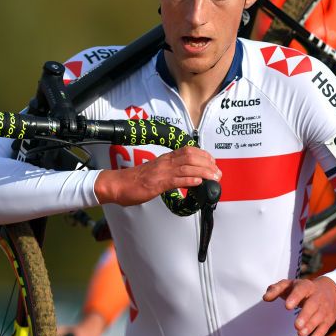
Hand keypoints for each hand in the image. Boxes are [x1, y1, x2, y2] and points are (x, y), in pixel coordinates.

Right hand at [94, 147, 220, 205]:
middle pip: (191, 157)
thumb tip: (184, 176)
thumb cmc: (134, 180)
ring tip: (214, 178)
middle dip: (208, 164)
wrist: (117, 184)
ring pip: (187, 167)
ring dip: (204, 172)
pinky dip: (189, 181)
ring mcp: (161, 172)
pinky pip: (176, 180)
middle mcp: (165, 162)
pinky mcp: (157, 183)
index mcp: (165, 158)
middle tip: (218, 173)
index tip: (213, 162)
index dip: (204, 155)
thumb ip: (169, 172)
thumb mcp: (155, 171)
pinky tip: (198, 183)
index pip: (188, 150)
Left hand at [262, 276, 335, 335]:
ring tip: (300, 334)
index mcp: (306, 286)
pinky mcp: (329, 319)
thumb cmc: (301, 290)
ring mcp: (324, 308)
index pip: (301, 289)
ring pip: (319, 317)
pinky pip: (325, 327)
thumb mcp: (289, 285)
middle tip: (296, 325)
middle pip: (312, 305)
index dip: (295, 297)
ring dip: (310, 326)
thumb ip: (276, 289)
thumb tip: (265, 298)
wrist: (329, 291)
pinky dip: (318, 335)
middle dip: (305, 315)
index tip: (287, 306)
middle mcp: (317, 296)